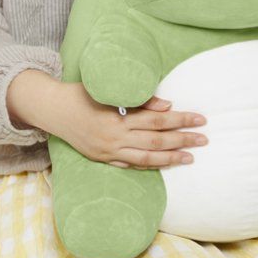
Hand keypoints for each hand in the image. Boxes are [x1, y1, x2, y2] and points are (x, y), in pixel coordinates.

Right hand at [7, 70, 207, 168]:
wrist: (52, 109)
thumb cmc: (82, 93)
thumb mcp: (109, 91)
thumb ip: (139, 100)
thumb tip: (168, 106)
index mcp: (118, 118)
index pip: (158, 120)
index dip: (180, 120)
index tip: (200, 119)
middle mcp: (115, 138)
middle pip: (156, 140)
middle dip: (182, 140)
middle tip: (204, 139)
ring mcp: (108, 152)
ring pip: (146, 157)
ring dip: (171, 158)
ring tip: (190, 158)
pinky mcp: (103, 159)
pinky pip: (131, 165)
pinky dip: (149, 165)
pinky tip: (163, 164)